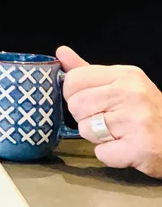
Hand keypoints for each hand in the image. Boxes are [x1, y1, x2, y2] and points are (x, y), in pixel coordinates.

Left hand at [58, 46, 161, 177]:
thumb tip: (61, 52)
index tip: (88, 101)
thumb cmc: (145, 110)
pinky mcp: (140, 147)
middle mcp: (131, 94)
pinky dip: (110, 155)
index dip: (73, 94)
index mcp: (125, 75)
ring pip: (85, 130)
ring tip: (117, 133)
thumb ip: (88, 71)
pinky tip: (124, 147)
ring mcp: (137, 120)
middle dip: (85, 117)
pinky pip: (101, 153)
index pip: (74, 80)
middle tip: (106, 120)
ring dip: (96, 137)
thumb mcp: (120, 83)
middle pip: (76, 106)